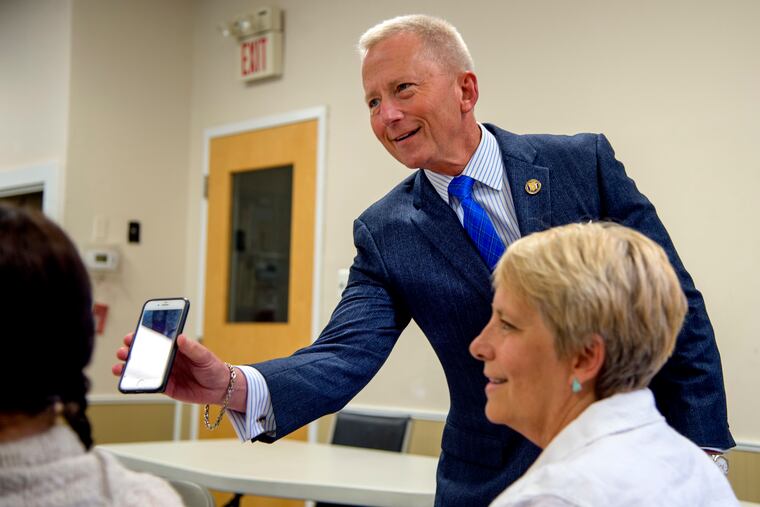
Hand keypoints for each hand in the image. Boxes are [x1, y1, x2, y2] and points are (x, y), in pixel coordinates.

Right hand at [113, 333, 234, 405]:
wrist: (221, 388)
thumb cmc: (214, 367)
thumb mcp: (205, 355)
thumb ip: (192, 348)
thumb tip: (180, 337)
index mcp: (176, 348)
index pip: (157, 340)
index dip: (143, 337)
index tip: (133, 335)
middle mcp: (168, 360)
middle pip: (146, 354)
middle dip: (131, 351)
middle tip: (123, 351)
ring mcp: (166, 373)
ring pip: (144, 369)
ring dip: (130, 367)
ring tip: (120, 366)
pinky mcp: (168, 387)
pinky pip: (151, 385)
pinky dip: (140, 384)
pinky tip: (130, 381)